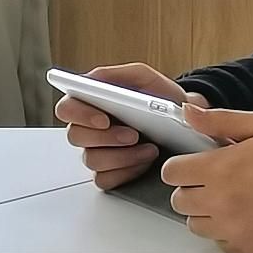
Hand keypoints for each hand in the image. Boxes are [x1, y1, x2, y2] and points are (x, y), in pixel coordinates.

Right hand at [54, 62, 210, 189]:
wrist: (185, 119)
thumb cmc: (160, 96)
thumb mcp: (143, 76)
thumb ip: (117, 74)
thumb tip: (91, 78)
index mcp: (91, 102)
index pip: (67, 108)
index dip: (79, 115)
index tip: (103, 119)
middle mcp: (90, 128)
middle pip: (76, 137)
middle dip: (107, 137)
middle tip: (133, 135)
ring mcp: (98, 151)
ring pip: (92, 160)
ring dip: (122, 156)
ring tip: (149, 148)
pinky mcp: (109, 172)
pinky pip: (105, 179)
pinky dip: (127, 171)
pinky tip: (145, 161)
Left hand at [162, 105, 252, 252]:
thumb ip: (222, 120)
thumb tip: (191, 113)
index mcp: (222, 168)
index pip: (171, 172)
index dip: (182, 165)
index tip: (195, 163)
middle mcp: (221, 202)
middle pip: (178, 200)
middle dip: (193, 187)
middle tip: (220, 178)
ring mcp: (232, 229)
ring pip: (195, 224)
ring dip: (207, 211)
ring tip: (237, 196)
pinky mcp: (245, 249)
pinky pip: (219, 242)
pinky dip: (228, 230)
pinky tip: (250, 213)